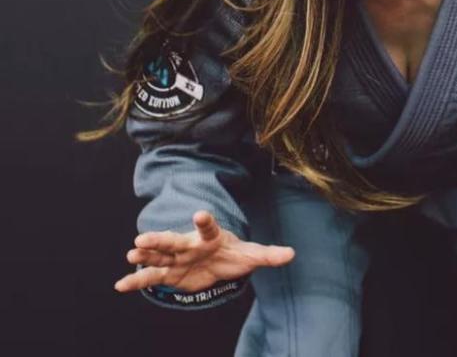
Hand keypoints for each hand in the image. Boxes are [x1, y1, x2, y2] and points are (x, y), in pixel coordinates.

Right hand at [114, 210, 294, 293]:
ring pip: (159, 256)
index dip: (205, 221)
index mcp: (211, 236)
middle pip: (174, 240)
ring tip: (132, 254)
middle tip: (142, 237)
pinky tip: (121, 286)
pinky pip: (151, 277)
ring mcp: (177, 258)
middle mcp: (190, 244)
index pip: (209, 227)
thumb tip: (292, 254)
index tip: (200, 213)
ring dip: (145, 256)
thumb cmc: (233, 255)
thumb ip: (269, 254)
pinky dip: (136, 281)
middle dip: (159, 239)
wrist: (218, 264)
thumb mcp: (252, 255)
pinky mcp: (169, 274)